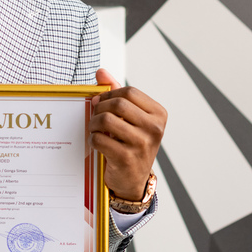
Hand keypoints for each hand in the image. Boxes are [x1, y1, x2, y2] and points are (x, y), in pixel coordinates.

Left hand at [89, 68, 166, 200]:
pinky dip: (93, 139)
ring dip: (94, 123)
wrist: (132, 179)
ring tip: (94, 129)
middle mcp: (155, 129)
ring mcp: (142, 145)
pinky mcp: (127, 159)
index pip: (129, 92)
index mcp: (158, 114)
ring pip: (107, 120)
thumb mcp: (129, 117)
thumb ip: (116, 92)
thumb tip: (101, 72)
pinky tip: (96, 143)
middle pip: (118, 104)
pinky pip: (100, 139)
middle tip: (95, 116)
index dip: (109, 94)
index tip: (101, 102)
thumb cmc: (130, 143)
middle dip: (100, 108)